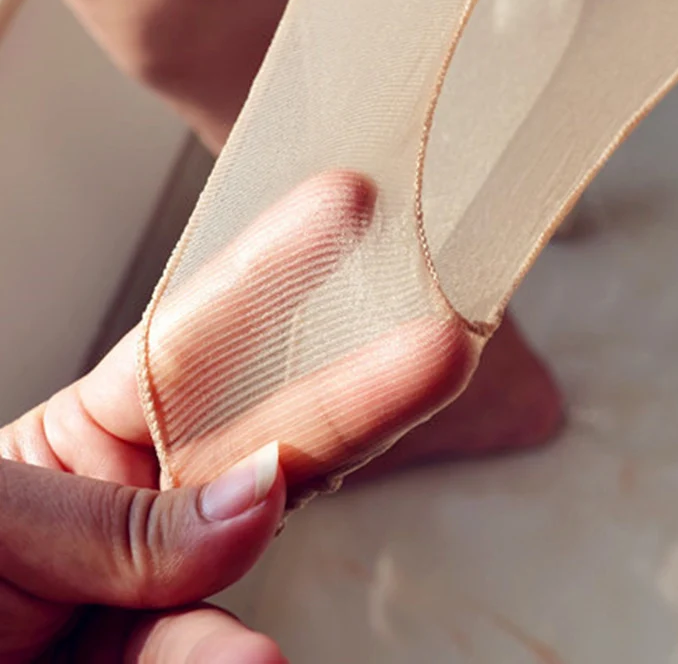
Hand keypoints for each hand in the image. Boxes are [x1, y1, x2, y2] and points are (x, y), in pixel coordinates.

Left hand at [1, 171, 472, 659]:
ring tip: (251, 640)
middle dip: (360, 389)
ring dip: (264, 573)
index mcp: (93, 438)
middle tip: (439, 345)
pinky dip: (223, 662)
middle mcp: (146, 507)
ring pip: (245, 563)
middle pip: (271, 436)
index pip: (199, 339)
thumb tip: (259, 492)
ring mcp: (162, 594)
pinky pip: (208, 659)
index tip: (343, 204)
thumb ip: (115, 517)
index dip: (275, 268)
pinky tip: (245, 661)